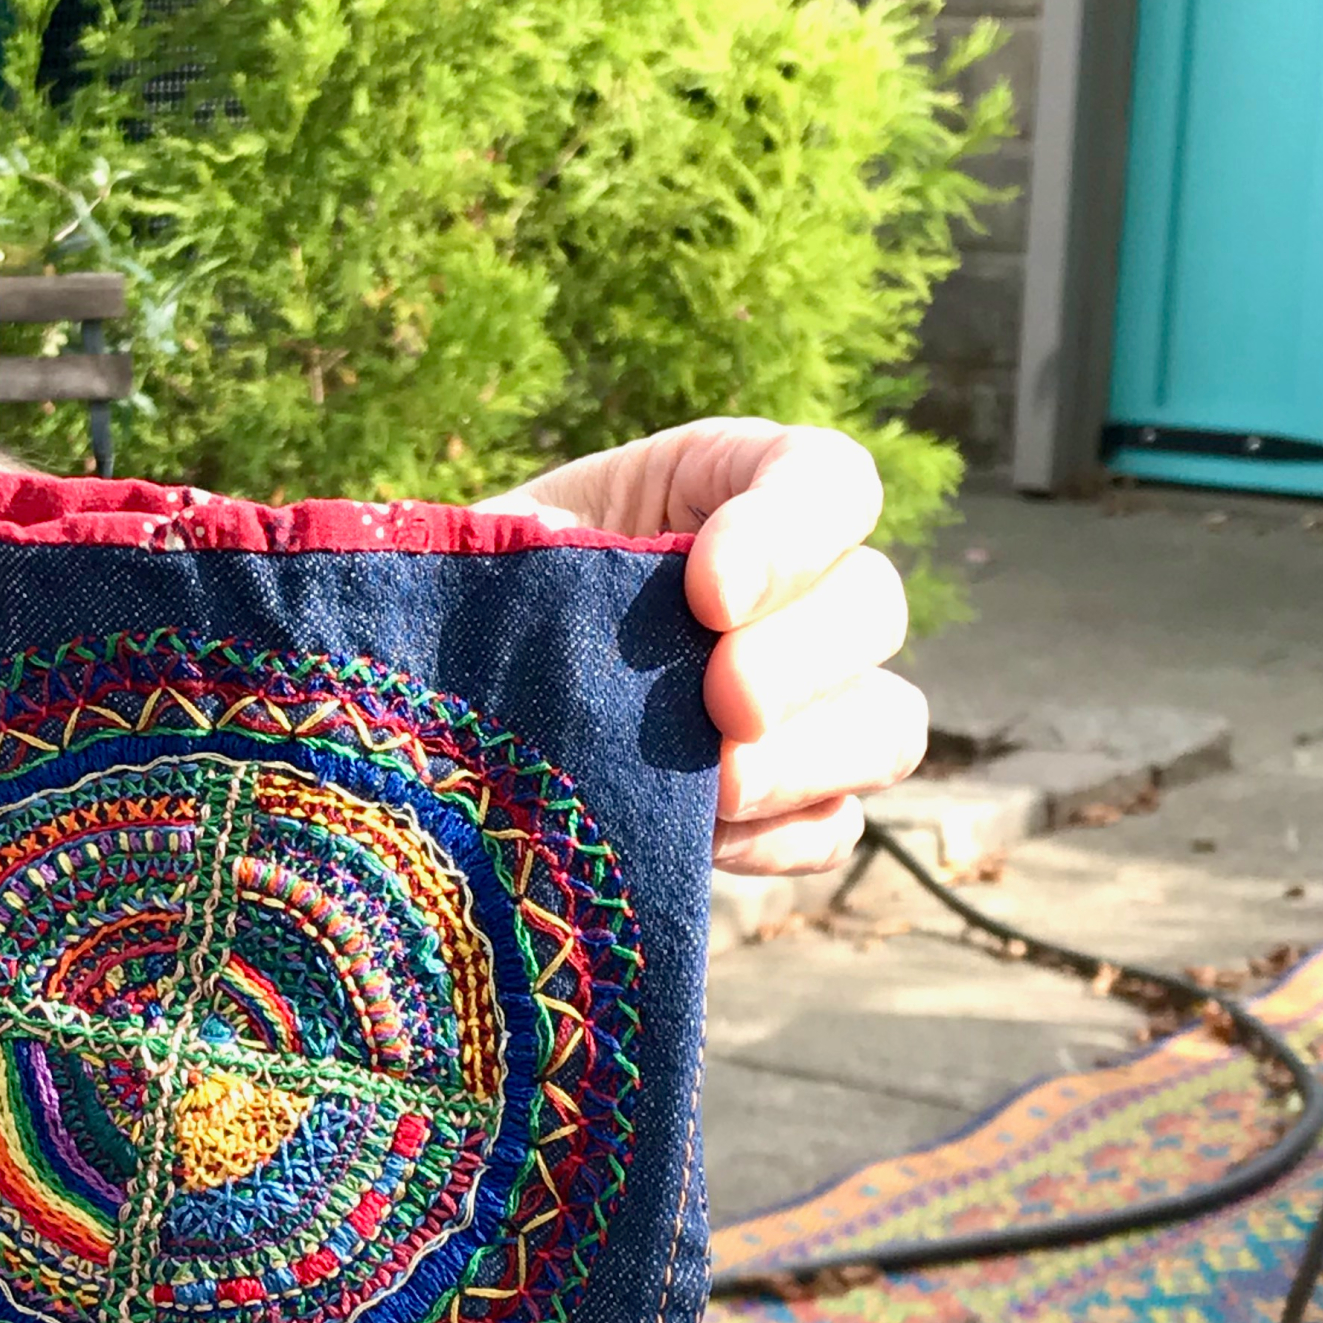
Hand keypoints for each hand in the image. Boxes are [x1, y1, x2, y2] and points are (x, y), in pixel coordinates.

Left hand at [479, 419, 926, 872]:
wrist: (436, 708)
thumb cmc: (466, 596)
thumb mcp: (492, 546)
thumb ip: (539, 545)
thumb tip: (553, 552)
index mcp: (726, 489)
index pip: (825, 481)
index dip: (792, 532)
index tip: (709, 591)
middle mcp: (792, 592)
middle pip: (871, 606)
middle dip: (799, 659)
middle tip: (722, 704)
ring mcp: (803, 707)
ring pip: (886, 722)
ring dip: (814, 757)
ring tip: (719, 789)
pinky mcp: (783, 805)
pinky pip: (835, 826)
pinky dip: (785, 838)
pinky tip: (710, 841)